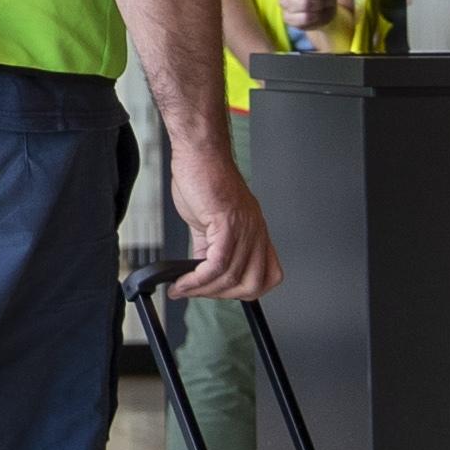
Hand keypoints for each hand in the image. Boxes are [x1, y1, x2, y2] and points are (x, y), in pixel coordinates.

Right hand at [169, 132, 281, 303]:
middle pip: (253, 284)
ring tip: (183, 288)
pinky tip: (183, 281)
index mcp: (255, 232)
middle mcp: (255, 232)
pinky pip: (216, 265)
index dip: (242, 290)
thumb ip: (209, 246)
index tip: (216, 291)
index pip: (266, 275)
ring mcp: (244, 229)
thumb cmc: (204, 177)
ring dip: (203, 290)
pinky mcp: (227, 224)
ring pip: (232, 277)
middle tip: (199, 292)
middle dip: (223, 296)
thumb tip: (199, 270)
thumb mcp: (210, 220)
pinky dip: (197, 280)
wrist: (199, 153)